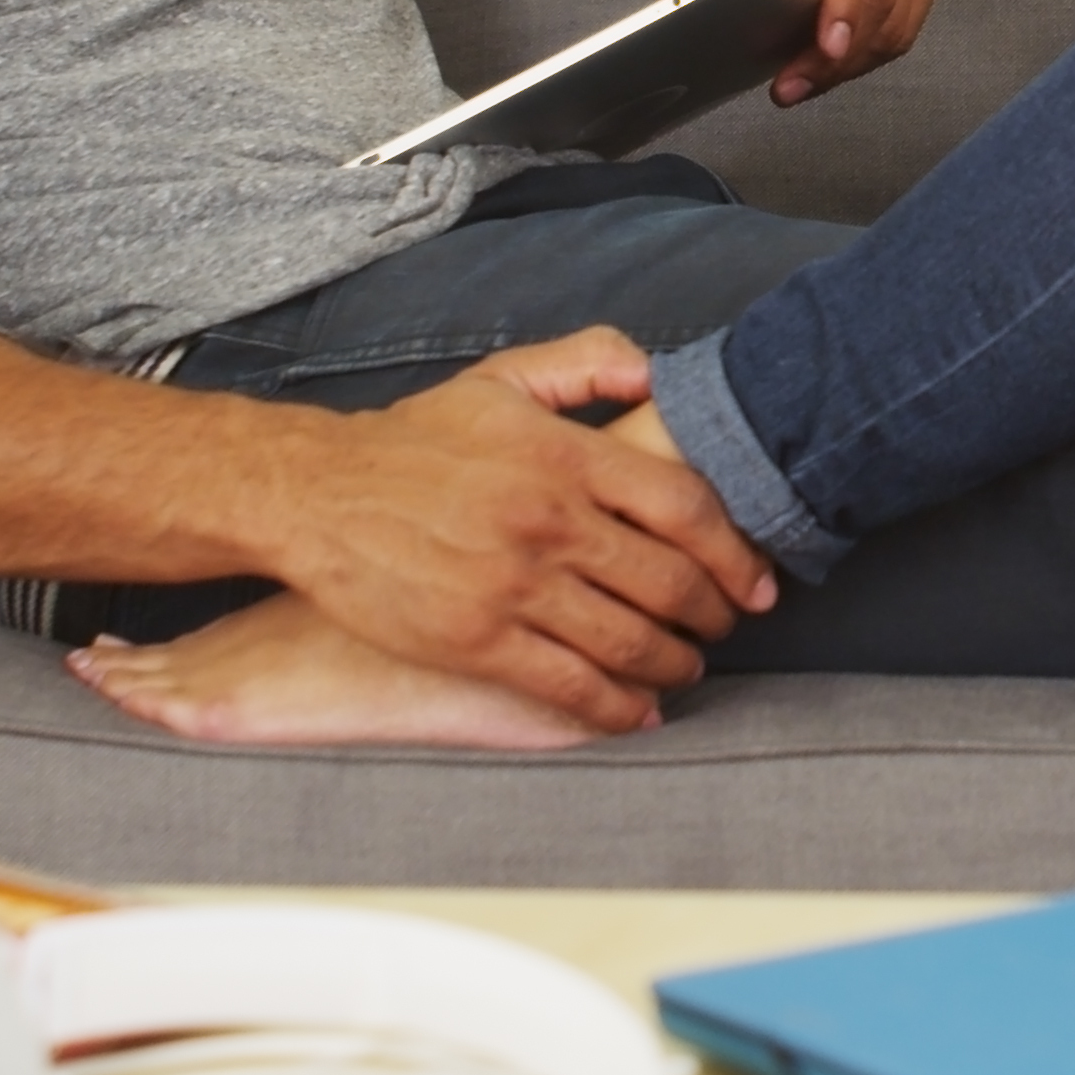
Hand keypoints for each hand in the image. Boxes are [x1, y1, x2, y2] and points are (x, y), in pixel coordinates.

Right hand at [261, 329, 781, 732]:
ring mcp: (513, 586)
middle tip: (726, 627)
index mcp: (565, 456)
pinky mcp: (476, 641)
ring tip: (687, 668)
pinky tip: (638, 712)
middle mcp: (549, 522)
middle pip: (668, 582)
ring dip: (674, 664)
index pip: (685, 508)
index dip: (736, 553)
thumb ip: (587, 362)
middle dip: (714, 615)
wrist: (316, 495)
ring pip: (628, 641)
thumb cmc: (414, 439)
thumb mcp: (501, 379)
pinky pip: (569, 686)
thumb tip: (658, 374)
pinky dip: (616, 707)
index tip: (758, 581)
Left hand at [655, 0, 948, 102]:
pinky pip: (908, 24)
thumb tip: (681, 18)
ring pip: (895, 18)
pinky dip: (873, 53)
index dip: (841, 0)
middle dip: (835, 54)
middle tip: (791, 87)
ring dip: (852, 63)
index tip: (829, 46)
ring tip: (805, 81)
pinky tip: (835, 61)